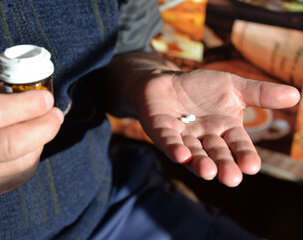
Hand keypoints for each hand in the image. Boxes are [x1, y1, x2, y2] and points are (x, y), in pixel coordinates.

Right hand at [0, 80, 62, 204]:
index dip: (28, 105)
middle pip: (14, 145)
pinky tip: (27, 146)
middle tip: (55, 115)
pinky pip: (18, 176)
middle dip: (45, 127)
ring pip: (22, 163)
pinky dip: (30, 157)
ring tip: (41, 127)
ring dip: (40, 142)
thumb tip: (25, 93)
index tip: (46, 98)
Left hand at [135, 69, 299, 186]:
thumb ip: (260, 94)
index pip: (238, 146)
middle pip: (217, 155)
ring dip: (200, 163)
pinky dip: (174, 148)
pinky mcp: (161, 131)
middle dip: (223, 166)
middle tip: (231, 178)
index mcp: (224, 131)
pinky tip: (182, 155)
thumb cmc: (200, 87)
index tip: (252, 167)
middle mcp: (204, 138)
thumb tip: (296, 95)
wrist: (167, 81)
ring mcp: (182, 137)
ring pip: (194, 153)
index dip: (244, 156)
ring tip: (208, 172)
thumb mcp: (233, 87)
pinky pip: (168, 141)